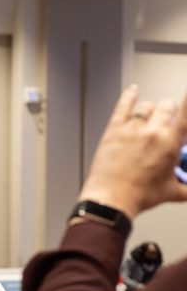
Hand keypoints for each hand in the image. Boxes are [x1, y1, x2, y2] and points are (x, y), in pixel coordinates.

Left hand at [78, 85, 186, 217]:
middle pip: (166, 106)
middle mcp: (153, 132)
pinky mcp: (114, 131)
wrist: (111, 199)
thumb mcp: (172, 192)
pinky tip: (132, 91)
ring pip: (146, 106)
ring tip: (148, 117)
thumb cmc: (139, 196)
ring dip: (150, 110)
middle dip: (168, 110)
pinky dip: (129, 96)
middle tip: (166, 119)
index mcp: (171, 143)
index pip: (186, 114)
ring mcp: (132, 129)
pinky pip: (122, 106)